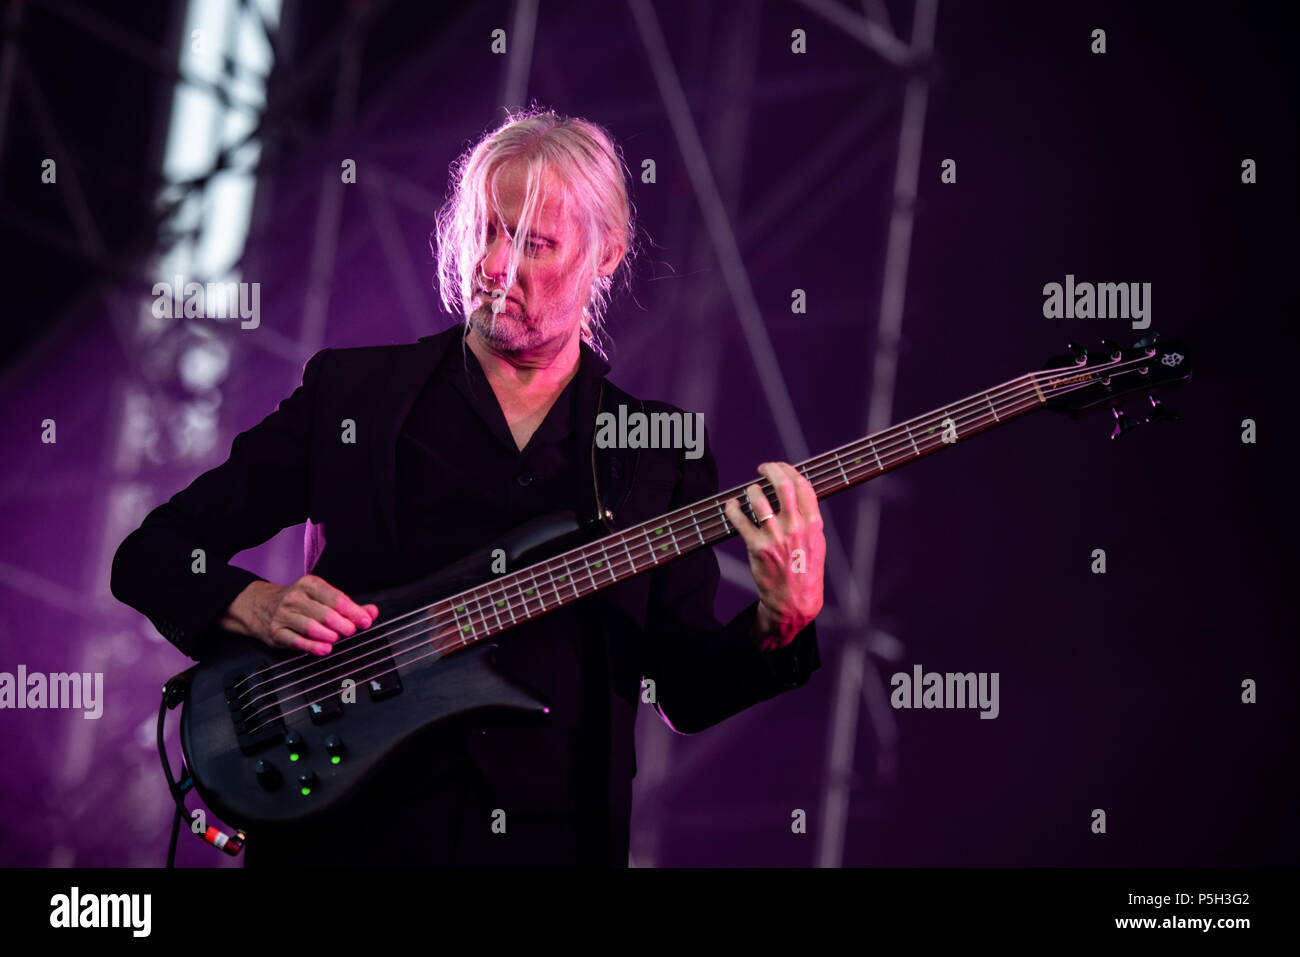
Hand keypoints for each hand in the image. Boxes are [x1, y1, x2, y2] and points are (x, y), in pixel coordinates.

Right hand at [221, 576, 378, 655]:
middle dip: (343, 625)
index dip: (354, 612)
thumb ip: (349, 606)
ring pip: (311, 627)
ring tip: (338, 639)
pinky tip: (324, 649)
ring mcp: (284, 615)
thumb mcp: (322, 597)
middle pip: (326, 614)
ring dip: (329, 635)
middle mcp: (296, 597)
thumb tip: (372, 612)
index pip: (337, 599)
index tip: (366, 621)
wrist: (260, 605)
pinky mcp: (276, 632)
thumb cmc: (299, 602)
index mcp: (310, 585)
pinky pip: (296, 641)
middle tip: (351, 631)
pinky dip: (312, 646)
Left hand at [722, 462, 825, 651]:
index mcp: (813, 523)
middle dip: (771, 469)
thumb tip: (794, 491)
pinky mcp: (757, 547)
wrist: (794, 600)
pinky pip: (739, 519)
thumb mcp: (816, 541)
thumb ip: (807, 517)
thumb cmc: (805, 569)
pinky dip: (732, 508)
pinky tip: (732, 505)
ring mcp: (775, 537)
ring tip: (751, 491)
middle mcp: (795, 527)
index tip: (780, 467)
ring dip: (752, 489)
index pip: (802, 485)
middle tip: (763, 468)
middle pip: (782, 485)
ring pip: (758, 499)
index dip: (789, 469)